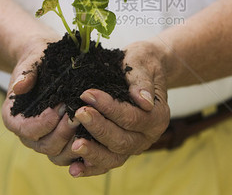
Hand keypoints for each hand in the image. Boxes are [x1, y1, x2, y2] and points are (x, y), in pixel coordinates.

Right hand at [1, 36, 79, 157]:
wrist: (46, 62)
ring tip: (91, 124)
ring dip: (76, 142)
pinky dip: (84, 150)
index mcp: (13, 118)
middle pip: (45, 145)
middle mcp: (27, 134)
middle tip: (80, 114)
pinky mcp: (61, 142)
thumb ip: (26, 73)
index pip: (27, 129)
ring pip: (59, 154)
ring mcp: (44, 140)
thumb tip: (19, 87)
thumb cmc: (38, 59)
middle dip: (64, 132)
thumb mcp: (31, 60)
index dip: (44, 122)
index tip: (61, 106)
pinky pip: (71, 155)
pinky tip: (98, 138)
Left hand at [64, 40, 170, 176]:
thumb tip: (144, 101)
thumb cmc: (142, 62)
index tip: (87, 94)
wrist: (143, 68)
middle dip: (98, 128)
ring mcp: (134, 145)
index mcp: (158, 116)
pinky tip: (74, 169)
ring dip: (93, 153)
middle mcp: (148, 136)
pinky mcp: (120, 149)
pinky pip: (106, 163)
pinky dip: (91, 167)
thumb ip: (141, 81)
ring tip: (74, 146)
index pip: (132, 117)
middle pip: (122, 141)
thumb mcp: (142, 62)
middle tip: (78, 113)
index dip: (109, 108)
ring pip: (114, 158)